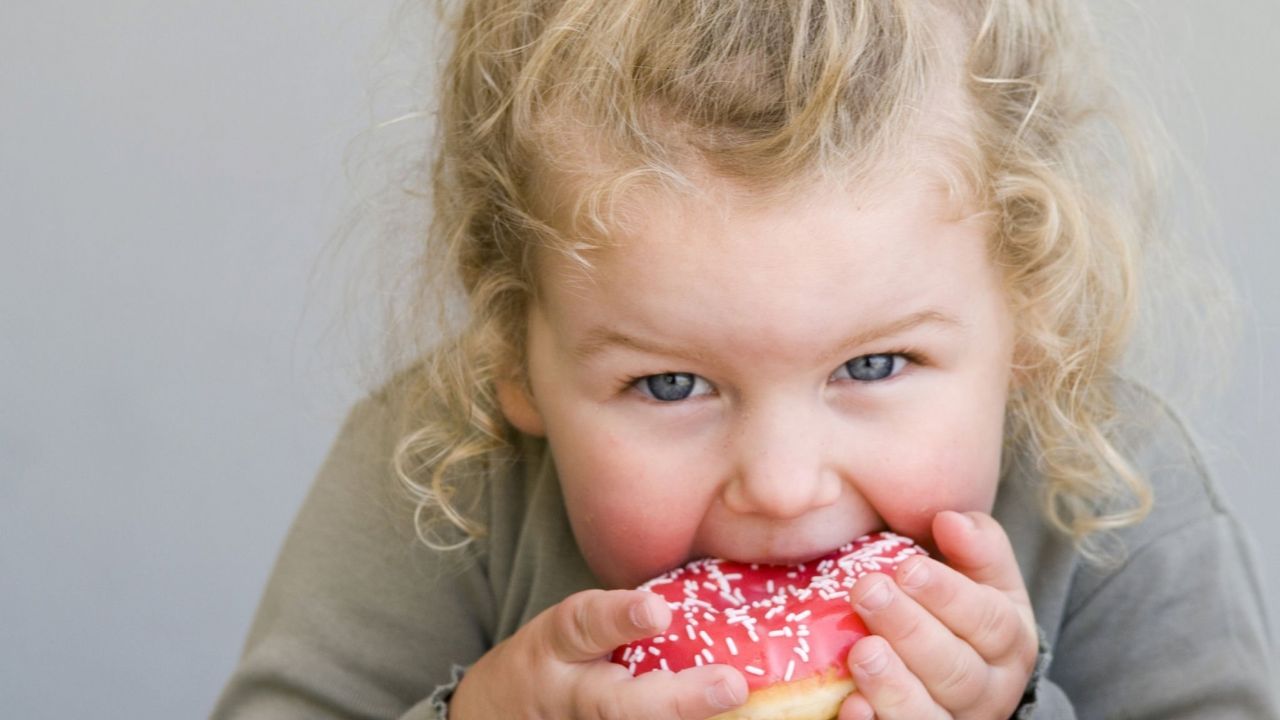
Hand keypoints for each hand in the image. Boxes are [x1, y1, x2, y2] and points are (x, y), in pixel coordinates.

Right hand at [450, 588, 747, 719]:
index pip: (585, 624)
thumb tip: (717, 601)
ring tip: (736, 711)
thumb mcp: (572, 628)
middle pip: (616, 706)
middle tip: (730, 686)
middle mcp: (565, 696)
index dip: (620, 618)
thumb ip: (622, 618)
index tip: (658, 611)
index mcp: (559, 644)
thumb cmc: (556, 658)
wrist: (496, 711)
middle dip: (676, 700)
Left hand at [840, 511, 1037, 719]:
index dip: (948, 595)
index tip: (907, 568)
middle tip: (868, 593)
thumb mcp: (982, 578)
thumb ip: (975, 546)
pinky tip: (851, 705)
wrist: (960, 676)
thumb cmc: (961, 612)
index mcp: (1010, 642)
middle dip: (910, 630)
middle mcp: (989, 690)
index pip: (989, 621)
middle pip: (956, 669)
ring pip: (930, 714)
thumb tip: (950, 520)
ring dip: (894, 685)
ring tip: (861, 652)